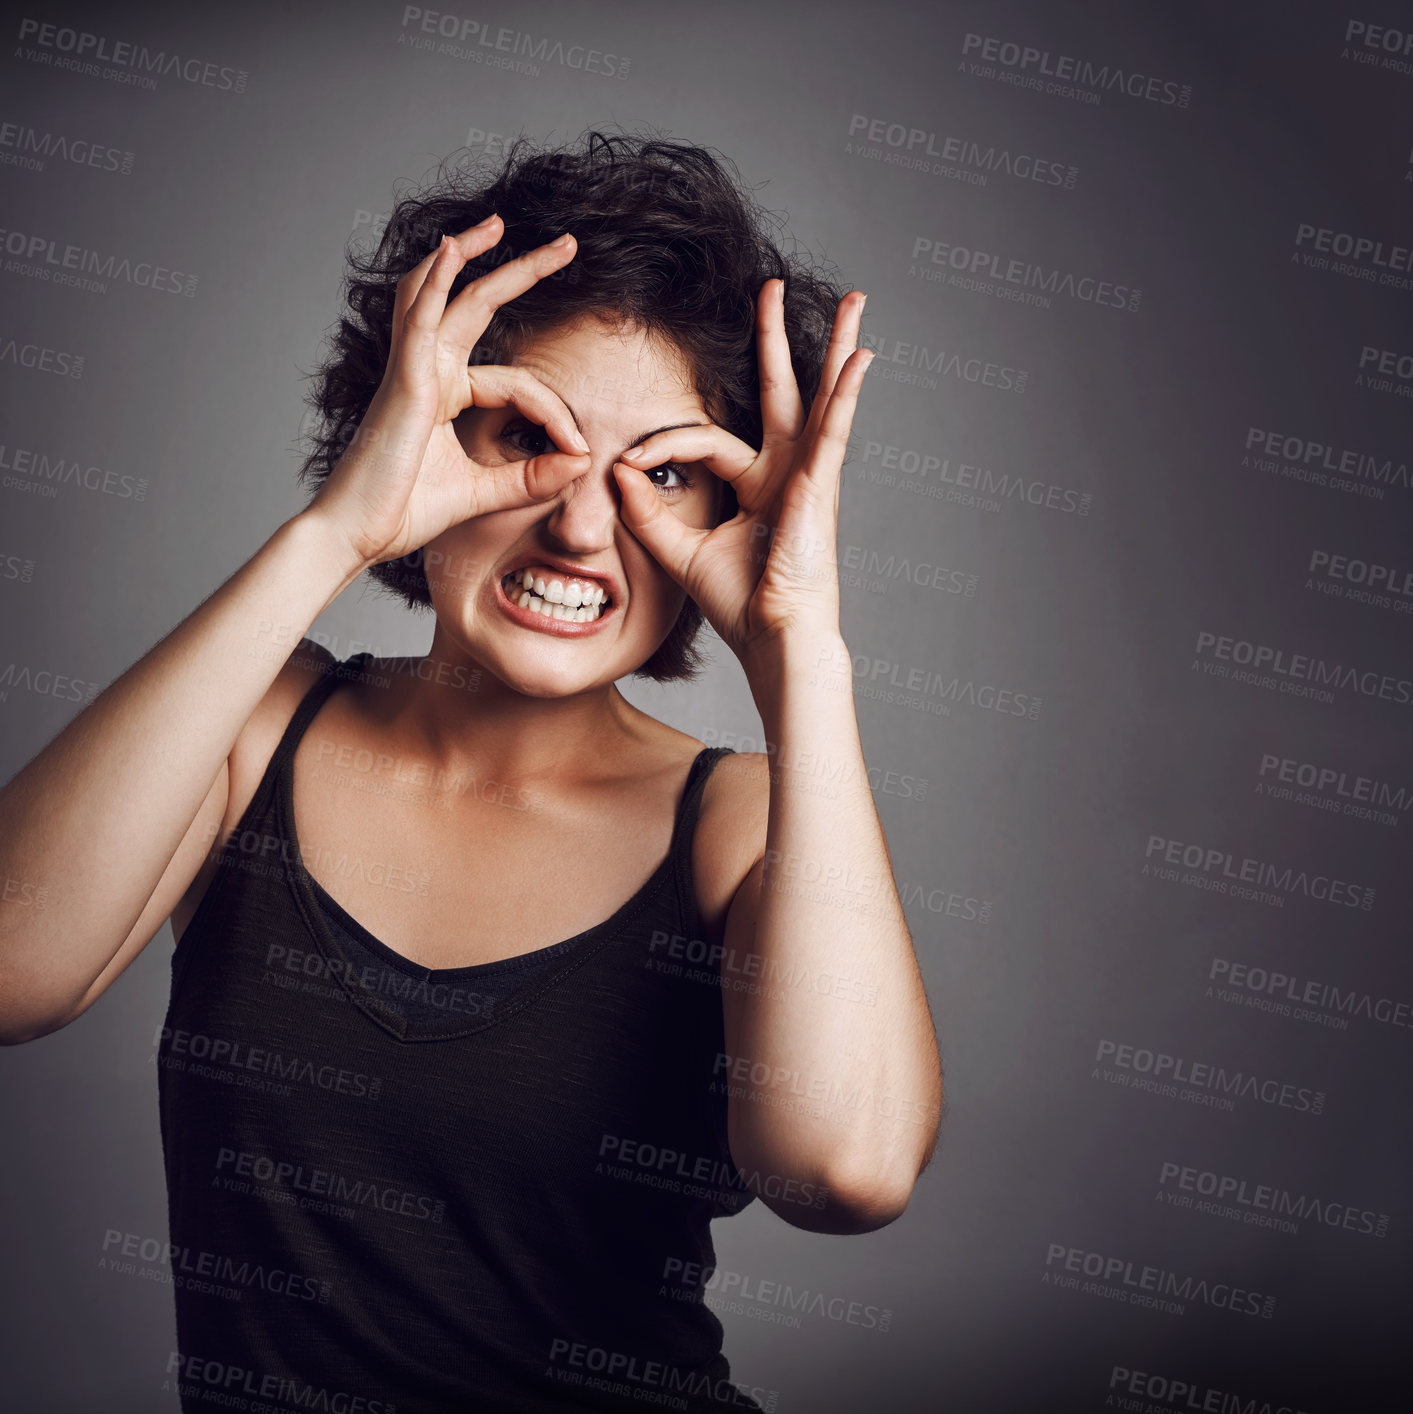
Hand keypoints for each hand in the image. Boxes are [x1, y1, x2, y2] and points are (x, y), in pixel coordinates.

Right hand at [306, 217, 593, 569]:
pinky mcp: (403, 383)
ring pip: (443, 295)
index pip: (517, 382)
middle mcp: (426, 371)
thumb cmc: (404, 512)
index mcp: (444, 393)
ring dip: (471, 254)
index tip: (580, 452)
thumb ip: (530, 479)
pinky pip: (420, 320)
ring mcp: (411, 372)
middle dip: (521, 271)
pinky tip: (453, 251)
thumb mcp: (483, 493)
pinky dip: (437, 283)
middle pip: (476, 305)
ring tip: (500, 223)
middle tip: (565, 245)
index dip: (555, 414)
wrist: (357, 534)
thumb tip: (580, 463)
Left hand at [610, 280, 871, 662]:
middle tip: (772, 289)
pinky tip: (860, 358)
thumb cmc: (740, 605)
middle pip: (783, 392)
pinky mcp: (821, 487)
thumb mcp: (680, 552)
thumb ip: (647, 513)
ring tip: (858, 301)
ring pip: (822, 397)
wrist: (774, 638)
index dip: (662, 446)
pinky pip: (835, 431)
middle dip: (776, 340)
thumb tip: (617, 469)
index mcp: (759, 486)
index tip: (627, 464)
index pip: (705, 440)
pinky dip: (847, 394)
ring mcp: (810, 476)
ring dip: (836, 346)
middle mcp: (788, 472)